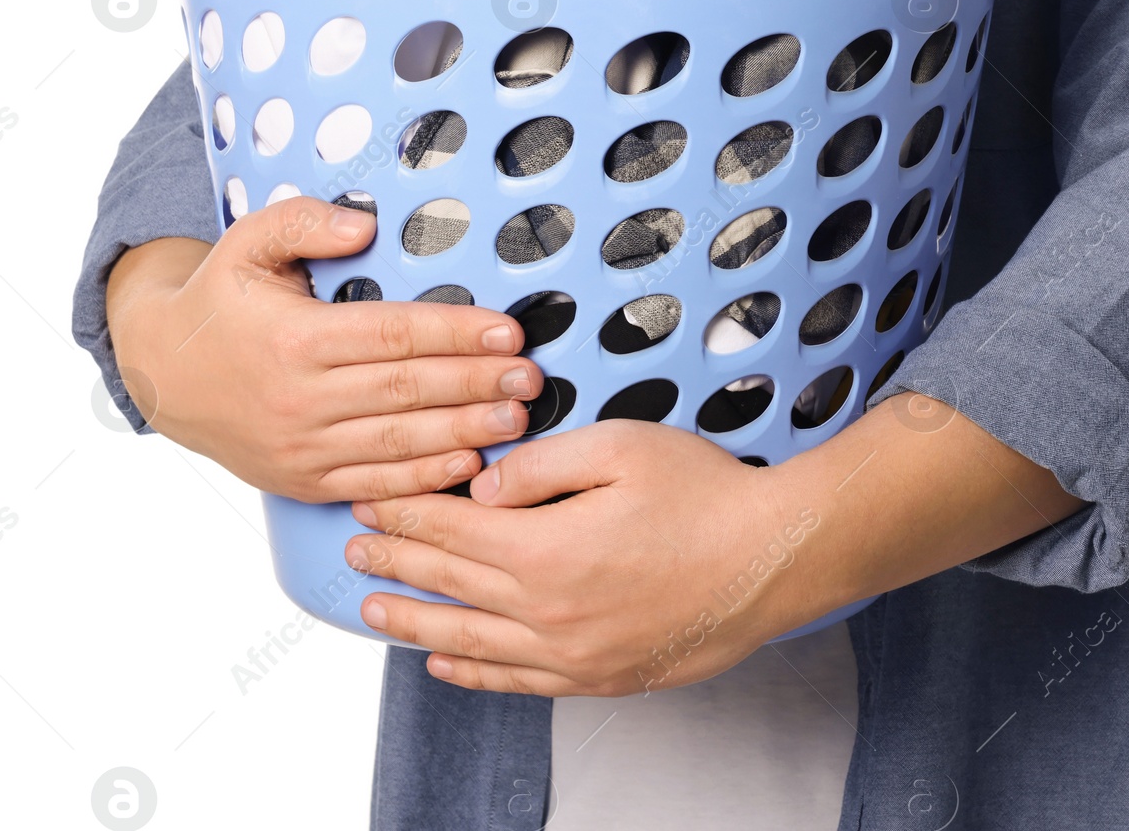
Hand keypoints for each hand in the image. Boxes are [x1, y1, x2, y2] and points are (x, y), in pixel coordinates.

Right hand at [105, 196, 542, 501]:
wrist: (162, 372)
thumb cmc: (222, 300)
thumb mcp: (248, 242)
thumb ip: (303, 222)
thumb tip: (363, 227)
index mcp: (293, 337)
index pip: (392, 334)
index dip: (455, 334)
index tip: (508, 332)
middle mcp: (297, 397)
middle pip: (405, 391)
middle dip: (476, 384)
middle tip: (531, 378)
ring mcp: (300, 446)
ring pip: (396, 442)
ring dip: (463, 431)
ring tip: (517, 419)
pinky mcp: (302, 481)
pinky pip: (373, 481)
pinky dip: (423, 477)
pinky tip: (468, 463)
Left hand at [347, 393, 1086, 696]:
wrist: (774, 557)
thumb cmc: (706, 494)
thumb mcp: (619, 447)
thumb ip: (539, 466)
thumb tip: (481, 490)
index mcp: (545, 551)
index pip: (450, 533)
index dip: (404, 515)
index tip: (370, 502)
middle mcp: (548, 614)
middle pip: (450, 588)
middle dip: (396, 565)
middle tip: (355, 551)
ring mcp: (574, 653)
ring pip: (471, 645)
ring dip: (416, 628)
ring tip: (374, 615)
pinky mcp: (602, 674)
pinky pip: (518, 681)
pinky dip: (474, 674)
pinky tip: (448, 666)